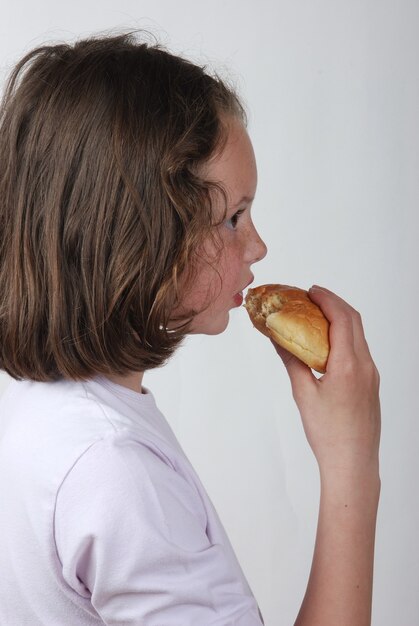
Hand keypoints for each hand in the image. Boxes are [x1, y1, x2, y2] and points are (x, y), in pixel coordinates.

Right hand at [273, 285, 380, 478]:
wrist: (353, 464)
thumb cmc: (327, 434)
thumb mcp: (303, 394)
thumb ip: (291, 361)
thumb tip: (277, 337)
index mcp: (349, 365)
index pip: (342, 319)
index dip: (327, 299)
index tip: (310, 290)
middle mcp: (366, 366)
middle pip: (354, 321)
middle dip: (334, 303)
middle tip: (311, 297)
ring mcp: (372, 375)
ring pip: (359, 336)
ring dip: (340, 320)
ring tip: (316, 316)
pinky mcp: (371, 384)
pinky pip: (360, 350)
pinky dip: (344, 337)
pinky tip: (327, 343)